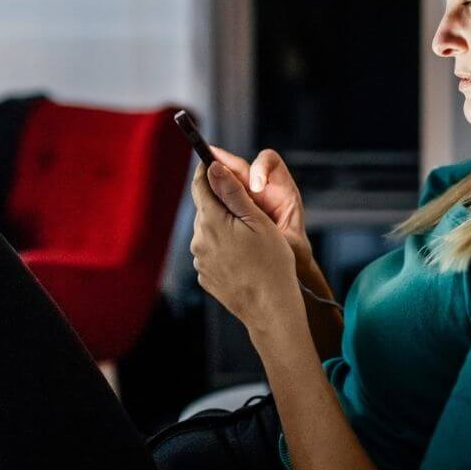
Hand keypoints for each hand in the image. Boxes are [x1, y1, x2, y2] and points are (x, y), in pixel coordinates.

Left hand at [209, 145, 313, 271]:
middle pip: (205, 209)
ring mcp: (200, 260)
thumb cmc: (272, 263)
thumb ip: (233, 192)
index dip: (207, 169)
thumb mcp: (258, 221)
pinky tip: (244, 257)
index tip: (212, 160)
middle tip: (247, 207)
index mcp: (211, 221)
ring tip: (250, 238)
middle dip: (221, 202)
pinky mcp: (205, 276)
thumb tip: (213, 167)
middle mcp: (199, 240)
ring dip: (223, 227)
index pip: (200, 185)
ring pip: (208, 231)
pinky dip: (224, 248)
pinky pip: (211, 252)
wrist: (271, 309)